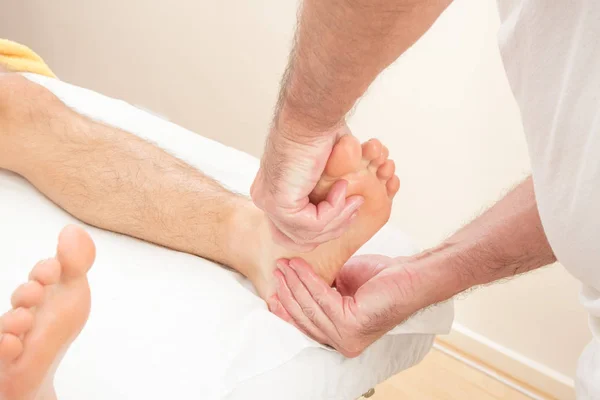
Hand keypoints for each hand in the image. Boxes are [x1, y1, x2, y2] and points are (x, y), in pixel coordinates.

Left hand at [251, 122, 363, 251]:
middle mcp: (266, 201)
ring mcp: (269, 204)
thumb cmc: (322, 133)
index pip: (295, 232)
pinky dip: (334, 210)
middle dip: (334, 229)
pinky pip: (313, 224)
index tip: (350, 208)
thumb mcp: (327, 170)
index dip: (327, 227)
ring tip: (353, 196)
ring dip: (339, 218)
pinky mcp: (278, 204)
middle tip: (355, 206)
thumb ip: (327, 193)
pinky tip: (341, 186)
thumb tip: (343, 206)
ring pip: (309, 235)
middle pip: (300, 239)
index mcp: (274, 193)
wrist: (312, 116)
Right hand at [268, 255, 422, 356]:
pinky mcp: (351, 325)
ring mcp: (347, 336)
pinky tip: (299, 265)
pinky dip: (308, 279)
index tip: (274, 285)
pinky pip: (321, 298)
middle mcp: (343, 342)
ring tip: (284, 263)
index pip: (306, 322)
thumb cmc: (381, 280)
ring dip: (294, 282)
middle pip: (304, 316)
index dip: (287, 304)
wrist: (410, 277)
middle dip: (287, 290)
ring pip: (310, 306)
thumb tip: (293, 279)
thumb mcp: (342, 285)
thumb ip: (320, 289)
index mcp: (341, 337)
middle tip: (276, 269)